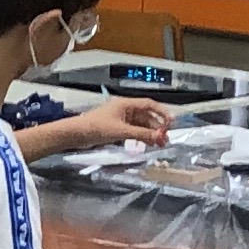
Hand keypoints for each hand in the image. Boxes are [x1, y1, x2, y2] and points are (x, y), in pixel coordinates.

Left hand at [58, 96, 177, 150]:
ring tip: (158, 144)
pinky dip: (140, 137)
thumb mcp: (121, 131)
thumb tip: (159, 138)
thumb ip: (141, 134)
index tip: (172, 122)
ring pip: (140, 125)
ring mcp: (120, 119)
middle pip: (146, 116)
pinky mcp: (116, 128)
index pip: (149, 105)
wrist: (77, 134)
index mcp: (126, 104)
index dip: (162, 112)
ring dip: (149, 133)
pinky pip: (133, 131)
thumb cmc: (97, 128)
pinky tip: (145, 145)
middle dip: (157, 127)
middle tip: (165, 139)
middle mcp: (125, 110)